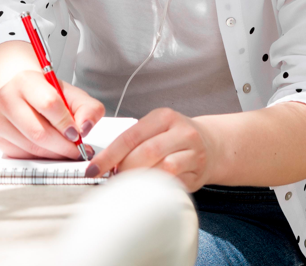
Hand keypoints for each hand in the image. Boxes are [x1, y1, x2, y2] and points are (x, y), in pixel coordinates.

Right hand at [0, 70, 105, 159]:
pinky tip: (51, 150)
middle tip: (78, 150)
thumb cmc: (47, 93)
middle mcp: (6, 98)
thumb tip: (86, 128)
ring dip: (55, 154)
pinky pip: (23, 156)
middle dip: (63, 146)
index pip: (49, 104)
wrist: (21, 92)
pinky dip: (42, 157)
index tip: (78, 134)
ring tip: (68, 150)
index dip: (66, 123)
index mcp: (26, 80)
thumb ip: (88, 108)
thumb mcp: (72, 94)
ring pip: (31, 147)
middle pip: (38, 132)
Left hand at [86, 107, 220, 190]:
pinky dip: (157, 188)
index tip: (94, 168)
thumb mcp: (155, 127)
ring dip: (141, 179)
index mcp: (164, 116)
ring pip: (163, 169)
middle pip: (147, 152)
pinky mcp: (198, 174)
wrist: (211, 145)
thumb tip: (105, 162)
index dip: (110, 155)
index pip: (131, 136)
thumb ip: (133, 140)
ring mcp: (193, 153)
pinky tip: (148, 189)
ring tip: (129, 183)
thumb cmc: (174, 137)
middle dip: (125, 168)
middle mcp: (182, 132)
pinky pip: (174, 184)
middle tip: (112, 177)